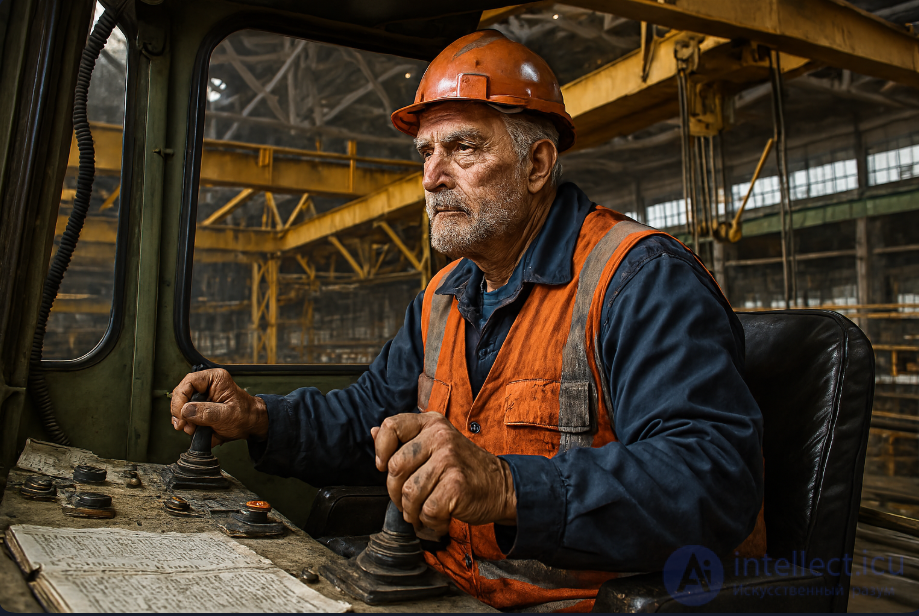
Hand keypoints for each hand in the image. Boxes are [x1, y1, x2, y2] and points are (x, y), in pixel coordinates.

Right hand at [169, 368, 267, 446]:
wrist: (251, 425)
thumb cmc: (245, 416)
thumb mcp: (227, 415)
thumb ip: (207, 413)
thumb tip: (186, 411)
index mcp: (215, 379)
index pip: (189, 382)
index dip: (180, 399)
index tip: (180, 415)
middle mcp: (206, 384)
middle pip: (181, 393)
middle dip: (180, 411)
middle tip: (184, 426)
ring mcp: (202, 396)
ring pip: (181, 404)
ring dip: (182, 419)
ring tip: (191, 429)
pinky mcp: (200, 406)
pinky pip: (185, 413)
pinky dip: (185, 422)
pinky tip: (191, 430)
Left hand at [371, 412, 515, 539]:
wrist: (501, 487)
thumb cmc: (464, 469)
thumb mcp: (436, 445)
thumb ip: (405, 440)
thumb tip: (373, 432)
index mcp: (432, 423)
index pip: (391, 426)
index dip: (381, 450)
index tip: (385, 467)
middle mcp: (440, 436)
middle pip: (395, 467)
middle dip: (396, 493)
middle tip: (408, 502)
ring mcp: (449, 459)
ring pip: (409, 493)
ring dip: (412, 512)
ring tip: (424, 512)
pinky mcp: (456, 484)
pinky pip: (426, 510)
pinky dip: (430, 522)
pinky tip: (440, 518)